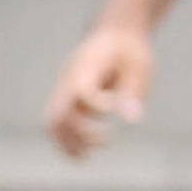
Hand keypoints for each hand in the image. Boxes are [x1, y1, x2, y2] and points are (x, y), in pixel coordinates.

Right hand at [44, 24, 152, 158]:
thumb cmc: (129, 49)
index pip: (81, 92)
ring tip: (86, 157)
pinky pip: (56, 123)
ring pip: (52, 122)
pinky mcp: (65, 98)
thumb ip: (133, 90)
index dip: (99, 106)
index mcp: (85, 66)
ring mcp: (63, 89)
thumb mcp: (139, 66)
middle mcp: (68, 79)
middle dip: (78, 134)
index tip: (118, 106)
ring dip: (67, 142)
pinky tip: (81, 155)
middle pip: (58, 113)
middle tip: (106, 141)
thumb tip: (132, 118)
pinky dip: (65, 141)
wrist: (113, 33)